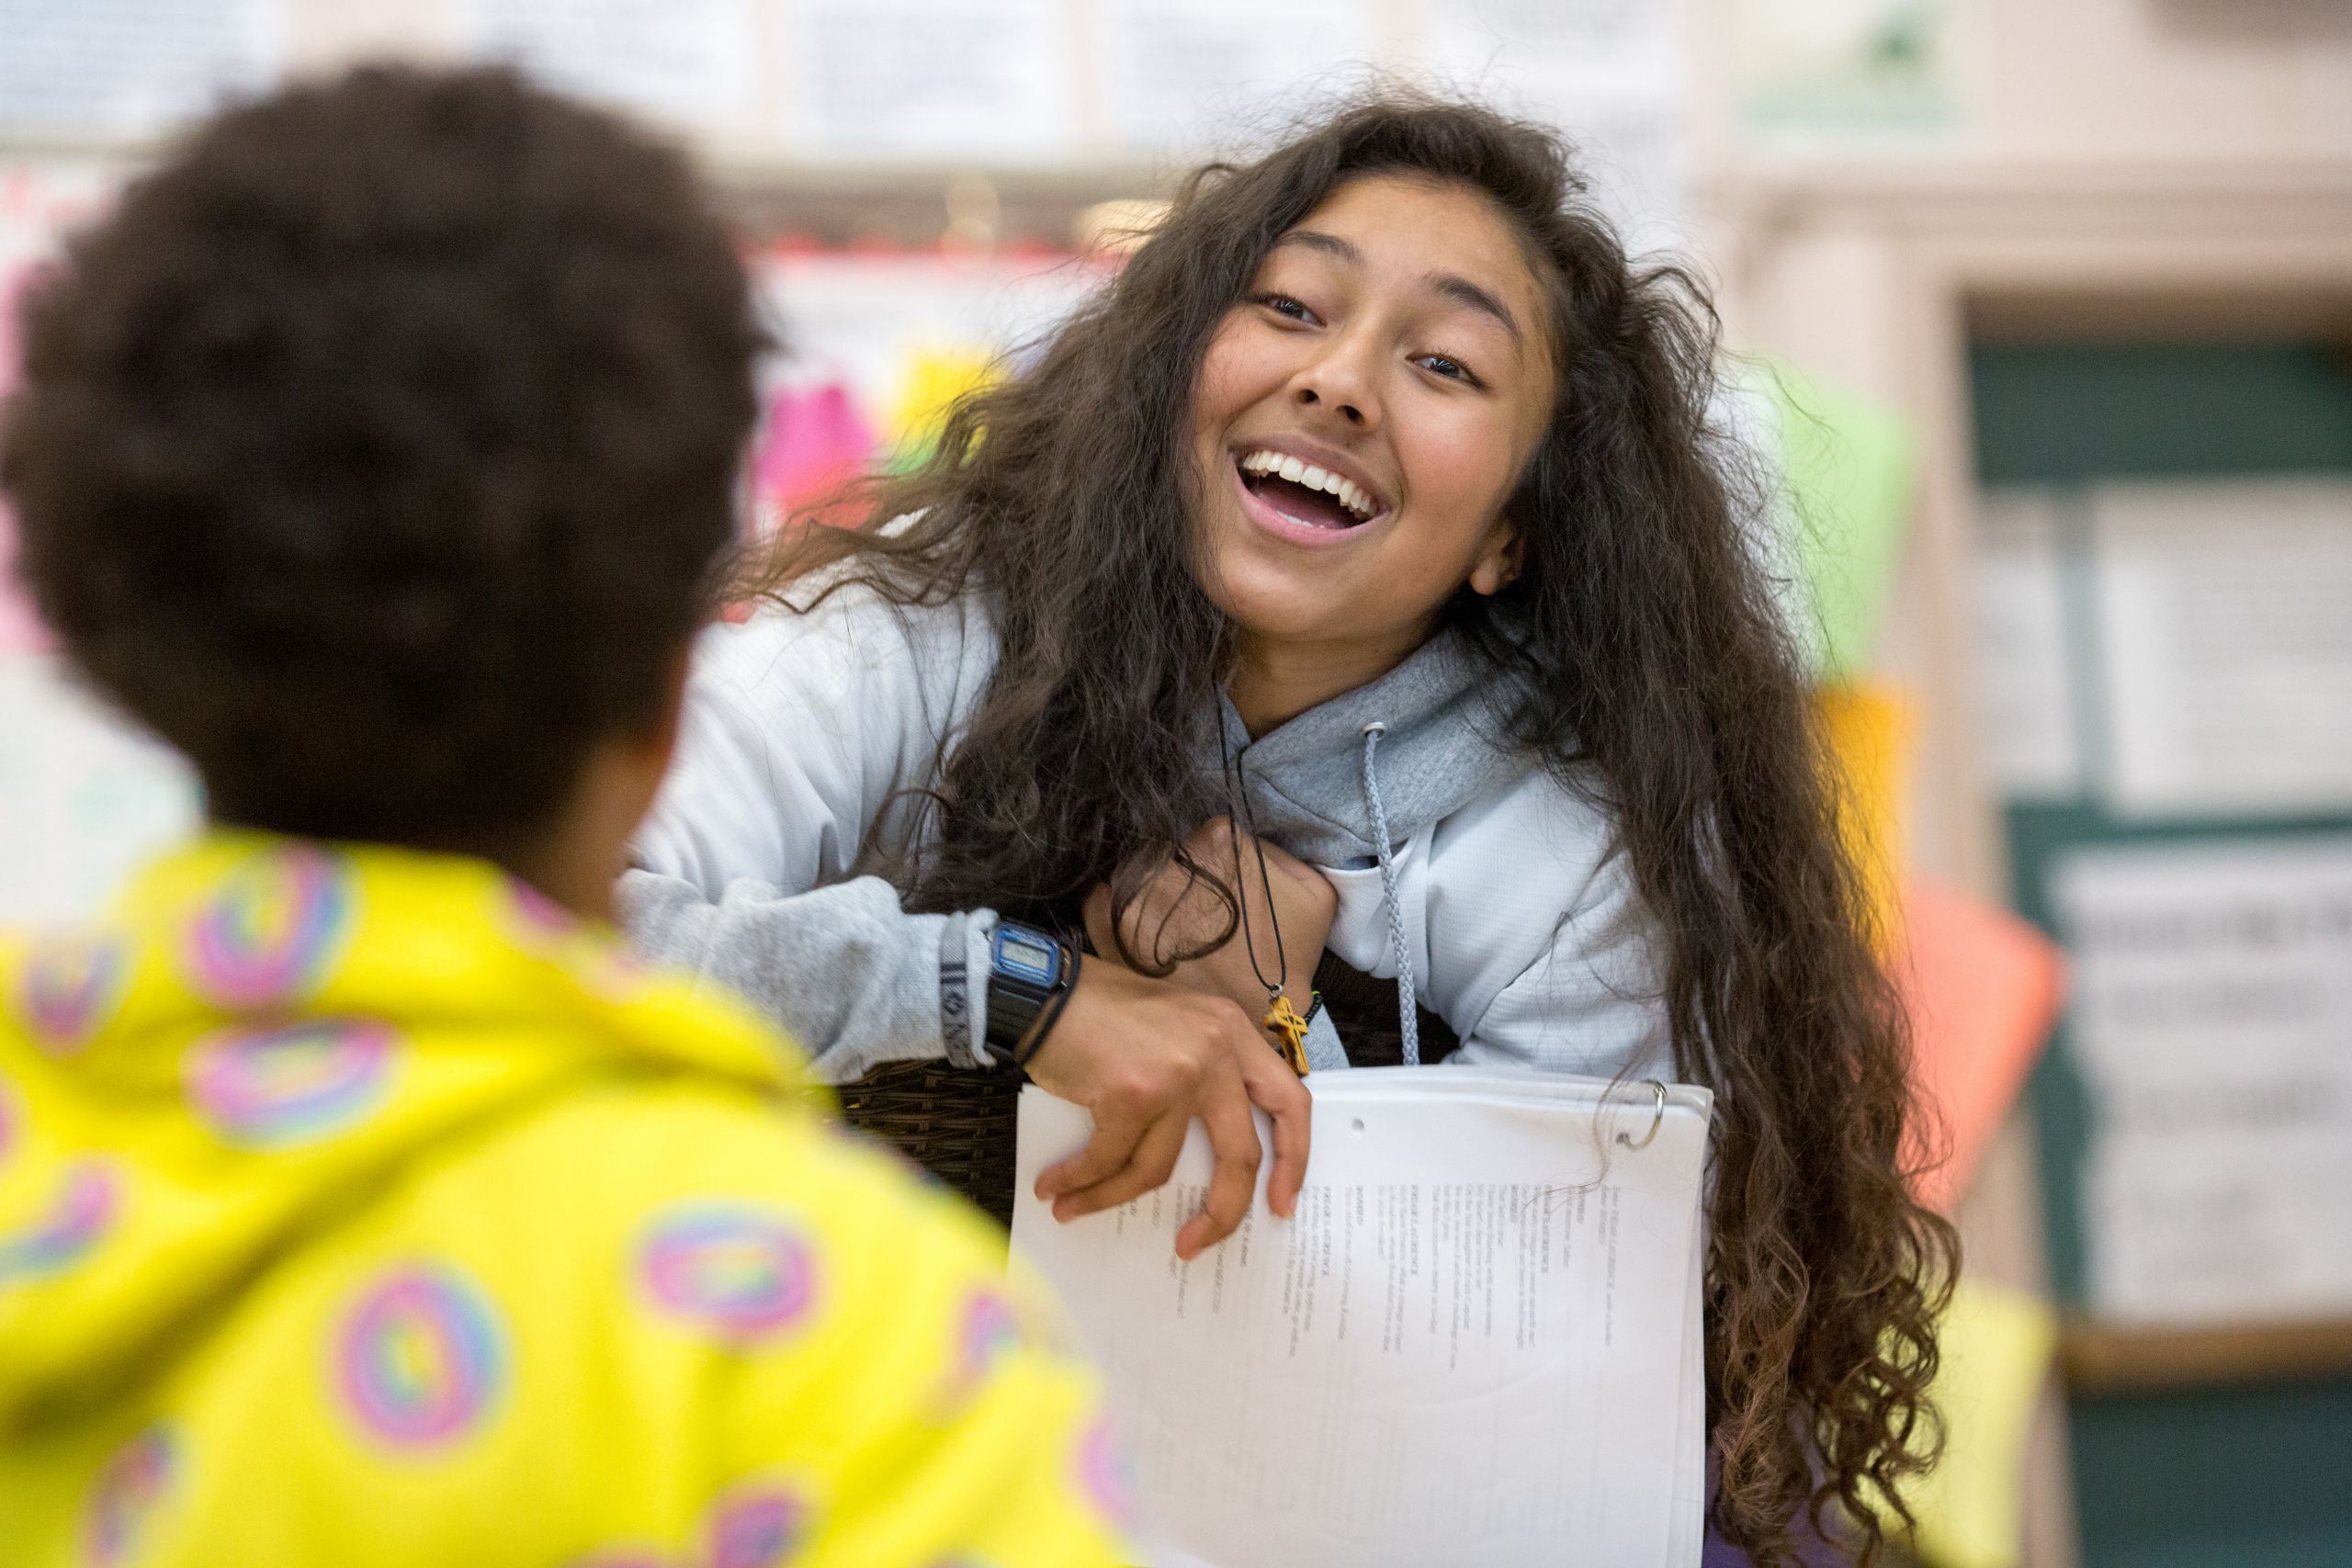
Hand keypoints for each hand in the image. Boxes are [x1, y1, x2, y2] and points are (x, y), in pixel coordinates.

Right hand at [1026, 957, 1311, 1259]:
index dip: (1293, 1157)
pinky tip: (1058, 1188)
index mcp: (1232, 1033)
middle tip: (1197, 1243)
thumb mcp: (1176, 1027)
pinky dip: (1082, 1182)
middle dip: (1222, 1211)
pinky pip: (1110, 1160)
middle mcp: (1215, 1051)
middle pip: (1238, 1154)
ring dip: (1112, 1197)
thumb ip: (1203, 1073)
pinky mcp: (1133, 1094)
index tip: (1281, 1202)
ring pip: (1157, 1168)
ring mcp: (1177, 1074)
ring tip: (1077, 1207)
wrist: (1041, 988)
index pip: (1288, 1101)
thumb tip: (1202, 1152)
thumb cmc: (1098, 1009)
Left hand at [1083, 817, 1336, 1030]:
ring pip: (1138, 875)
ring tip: (1177, 932)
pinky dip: (1116, 916)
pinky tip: (1146, 939)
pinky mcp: (1106, 926)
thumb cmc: (1286, 960)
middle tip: (1202, 917)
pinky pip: (1100, 903)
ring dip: (1152, 898)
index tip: (1227, 895)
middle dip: (1184, 879)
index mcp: (1220, 841)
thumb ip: (1282, 853)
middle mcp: (1170, 859)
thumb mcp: (1315, 893)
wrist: (1256, 1022)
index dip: (1221, 867)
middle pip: (1172, 853)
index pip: (1212, 836)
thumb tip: (1249, 846)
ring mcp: (1134, 893)